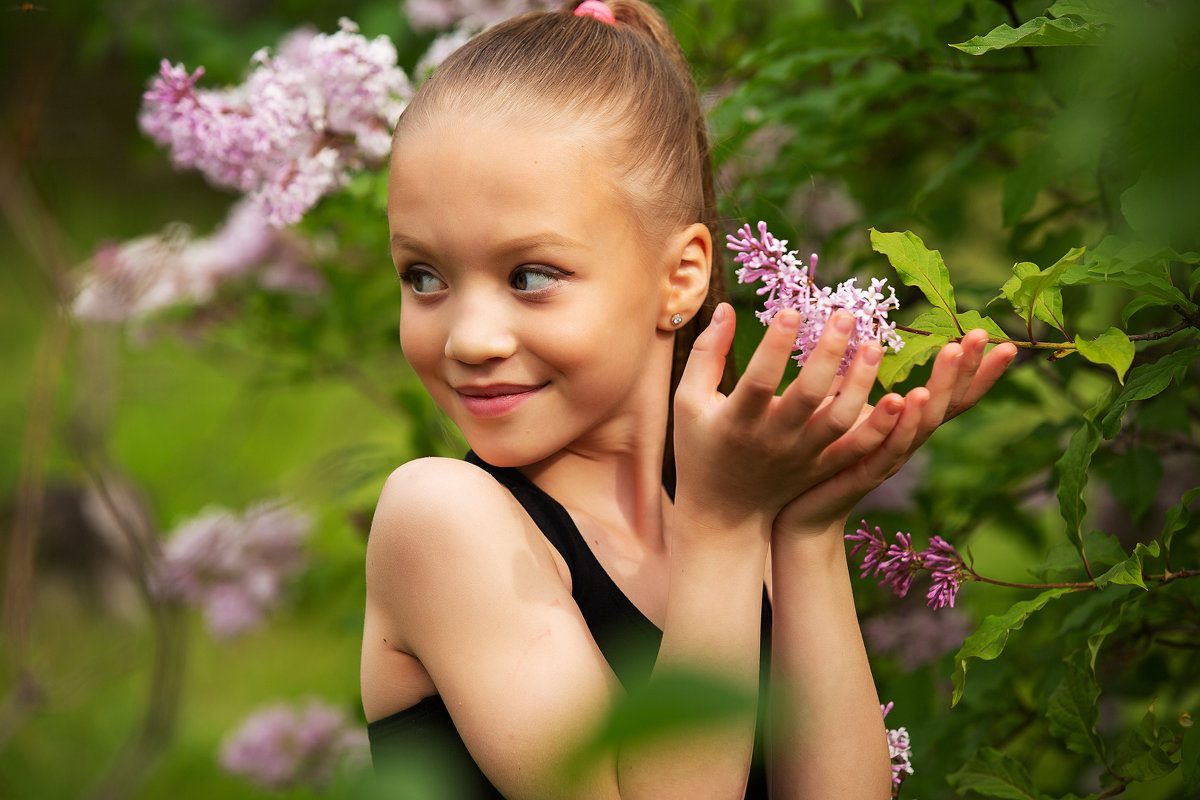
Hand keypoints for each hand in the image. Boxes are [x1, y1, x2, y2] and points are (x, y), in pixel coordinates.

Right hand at [672, 303, 901, 528]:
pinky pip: (857, 449)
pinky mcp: (822, 467)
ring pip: (839, 421)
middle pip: (806, 396)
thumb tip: (727, 307)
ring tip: (875, 346)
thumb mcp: (689, 400)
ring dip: (861, 384)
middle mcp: (772, 440)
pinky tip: (898, 397)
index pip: (759, 380)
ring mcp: (801, 456)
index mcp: (737, 421)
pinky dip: (880, 427)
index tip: (792, 310)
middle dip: (829, 354)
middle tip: (845, 315)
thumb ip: (707, 353)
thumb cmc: (700, 446)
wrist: (723, 512)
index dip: (774, 346)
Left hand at [771, 329, 1017, 535]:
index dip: (974, 368)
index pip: (951, 394)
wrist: (800, 513)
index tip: (994, 333)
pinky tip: (903, 398)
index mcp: (905, 424)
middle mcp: (905, 442)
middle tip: (984, 335)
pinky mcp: (862, 475)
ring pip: (922, 424)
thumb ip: (854, 377)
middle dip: (967, 369)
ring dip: (939, 387)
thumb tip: (853, 326)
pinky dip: (897, 424)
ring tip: (953, 353)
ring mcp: (888, 460)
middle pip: (947, 405)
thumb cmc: (821, 455)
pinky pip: (885, 449)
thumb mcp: (841, 408)